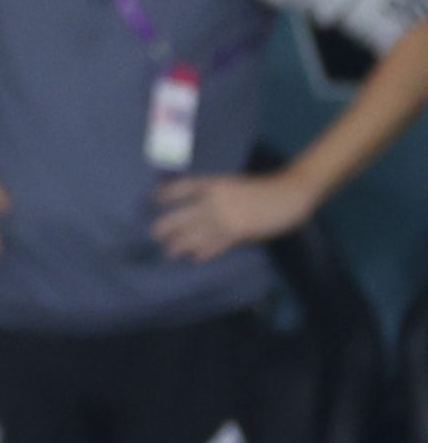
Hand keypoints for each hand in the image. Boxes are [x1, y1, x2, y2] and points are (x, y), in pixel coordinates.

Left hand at [153, 170, 315, 262]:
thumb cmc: (263, 188)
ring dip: (180, 244)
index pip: (183, 187)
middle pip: (182, 215)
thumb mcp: (233, 184)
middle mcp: (215, 200)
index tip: (153, 200)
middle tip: (154, 235)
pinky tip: (195, 258)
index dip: (167, 194)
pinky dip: (205, 252)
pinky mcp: (238, 232)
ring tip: (169, 252)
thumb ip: (214, 193)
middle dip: (166, 226)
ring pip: (195, 234)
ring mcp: (226, 217)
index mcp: (214, 184)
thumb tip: (196, 206)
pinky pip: (216, 245)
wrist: (290, 193)